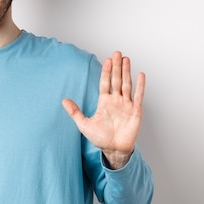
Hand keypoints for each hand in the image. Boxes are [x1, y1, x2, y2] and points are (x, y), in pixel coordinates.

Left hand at [62, 51, 144, 168]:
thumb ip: (75, 112)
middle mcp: (116, 101)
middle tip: (117, 53)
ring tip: (126, 59)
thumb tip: (63, 101)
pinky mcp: (136, 111)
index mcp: (104, 102)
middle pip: (116, 80)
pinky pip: (138, 96)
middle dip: (117, 67)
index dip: (106, 72)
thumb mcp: (84, 125)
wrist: (114, 150)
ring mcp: (126, 105)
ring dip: (127, 72)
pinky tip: (140, 75)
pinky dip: (140, 86)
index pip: (105, 83)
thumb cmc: (100, 138)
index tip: (107, 60)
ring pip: (127, 84)